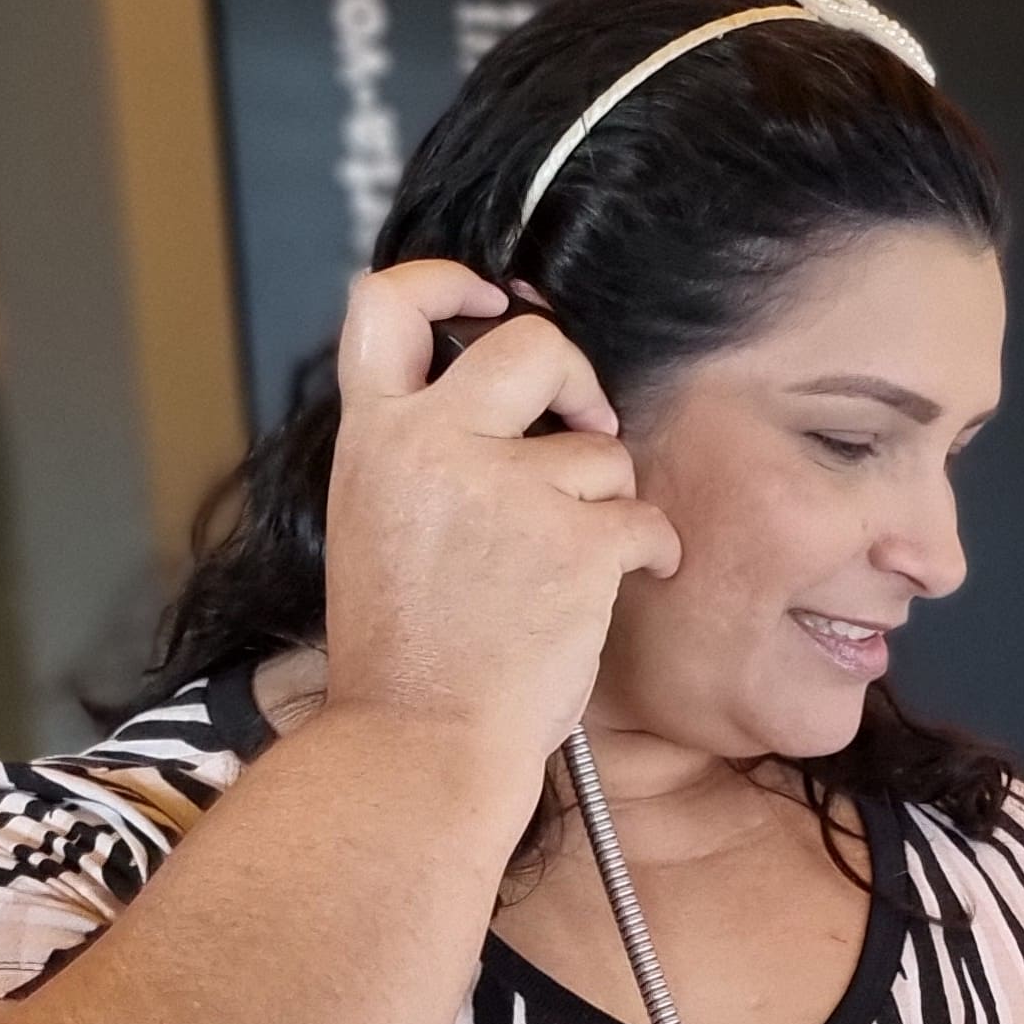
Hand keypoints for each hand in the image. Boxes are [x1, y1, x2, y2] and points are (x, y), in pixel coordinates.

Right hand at [320, 261, 680, 770]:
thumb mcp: (375, 523)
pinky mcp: (575, 543)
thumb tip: (489, 397)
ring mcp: (507, 491)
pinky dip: (651, 551)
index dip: (444, 280)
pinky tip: (628, 581)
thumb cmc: (406, 653)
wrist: (419, 742)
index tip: (488, 296)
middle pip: (532, 345)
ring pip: (602, 450)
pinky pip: (644, 517)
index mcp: (372, 439)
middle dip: (576, 379)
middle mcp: (433, 445)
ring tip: (570, 565)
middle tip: (585, 423)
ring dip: (606, 500)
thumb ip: (420, 452)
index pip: (384, 305)